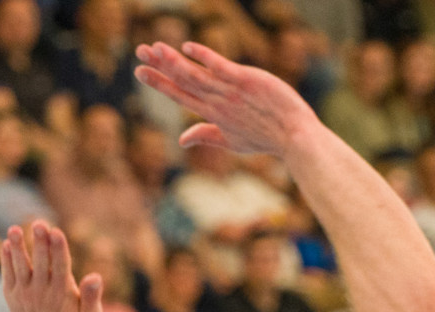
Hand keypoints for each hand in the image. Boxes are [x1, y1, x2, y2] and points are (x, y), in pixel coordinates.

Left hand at [1, 222, 102, 311]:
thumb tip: (95, 276)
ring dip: (18, 247)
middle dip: (40, 243)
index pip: (61, 267)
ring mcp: (24, 293)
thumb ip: (92, 297)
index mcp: (62, 294)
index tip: (56, 232)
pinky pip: (8, 274)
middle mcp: (42, 292)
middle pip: (41, 263)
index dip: (59, 249)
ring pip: (21, 266)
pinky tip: (6, 245)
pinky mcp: (11, 294)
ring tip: (14, 230)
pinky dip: (7, 260)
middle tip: (39, 223)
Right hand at [135, 41, 322, 159]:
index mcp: (213, 115)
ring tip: (154, 48)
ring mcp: (231, 92)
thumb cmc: (267, 139)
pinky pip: (221, 67)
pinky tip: (188, 46)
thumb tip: (181, 140)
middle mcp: (218, 103)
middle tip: (138, 53)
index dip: (160, 84)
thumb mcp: (233, 141)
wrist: (295, 138)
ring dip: (174, 61)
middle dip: (160, 67)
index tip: (140, 72)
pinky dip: (205, 57)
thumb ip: (206, 136)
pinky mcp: (246, 81)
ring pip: (197, 74)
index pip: (181, 96)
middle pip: (184, 81)